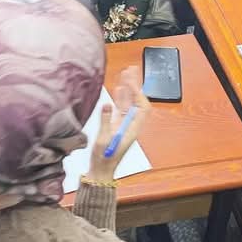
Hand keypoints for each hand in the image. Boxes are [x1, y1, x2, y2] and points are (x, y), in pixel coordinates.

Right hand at [87, 66, 150, 182]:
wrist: (101, 171)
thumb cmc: (104, 159)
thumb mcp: (104, 139)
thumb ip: (105, 121)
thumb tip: (107, 104)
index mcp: (132, 128)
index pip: (141, 106)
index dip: (138, 92)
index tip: (130, 81)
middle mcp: (130, 125)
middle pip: (136, 101)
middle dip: (135, 85)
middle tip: (132, 70)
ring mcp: (123, 124)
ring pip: (128, 103)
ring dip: (127, 88)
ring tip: (125, 74)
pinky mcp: (116, 125)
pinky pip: (120, 108)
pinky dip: (120, 98)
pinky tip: (118, 89)